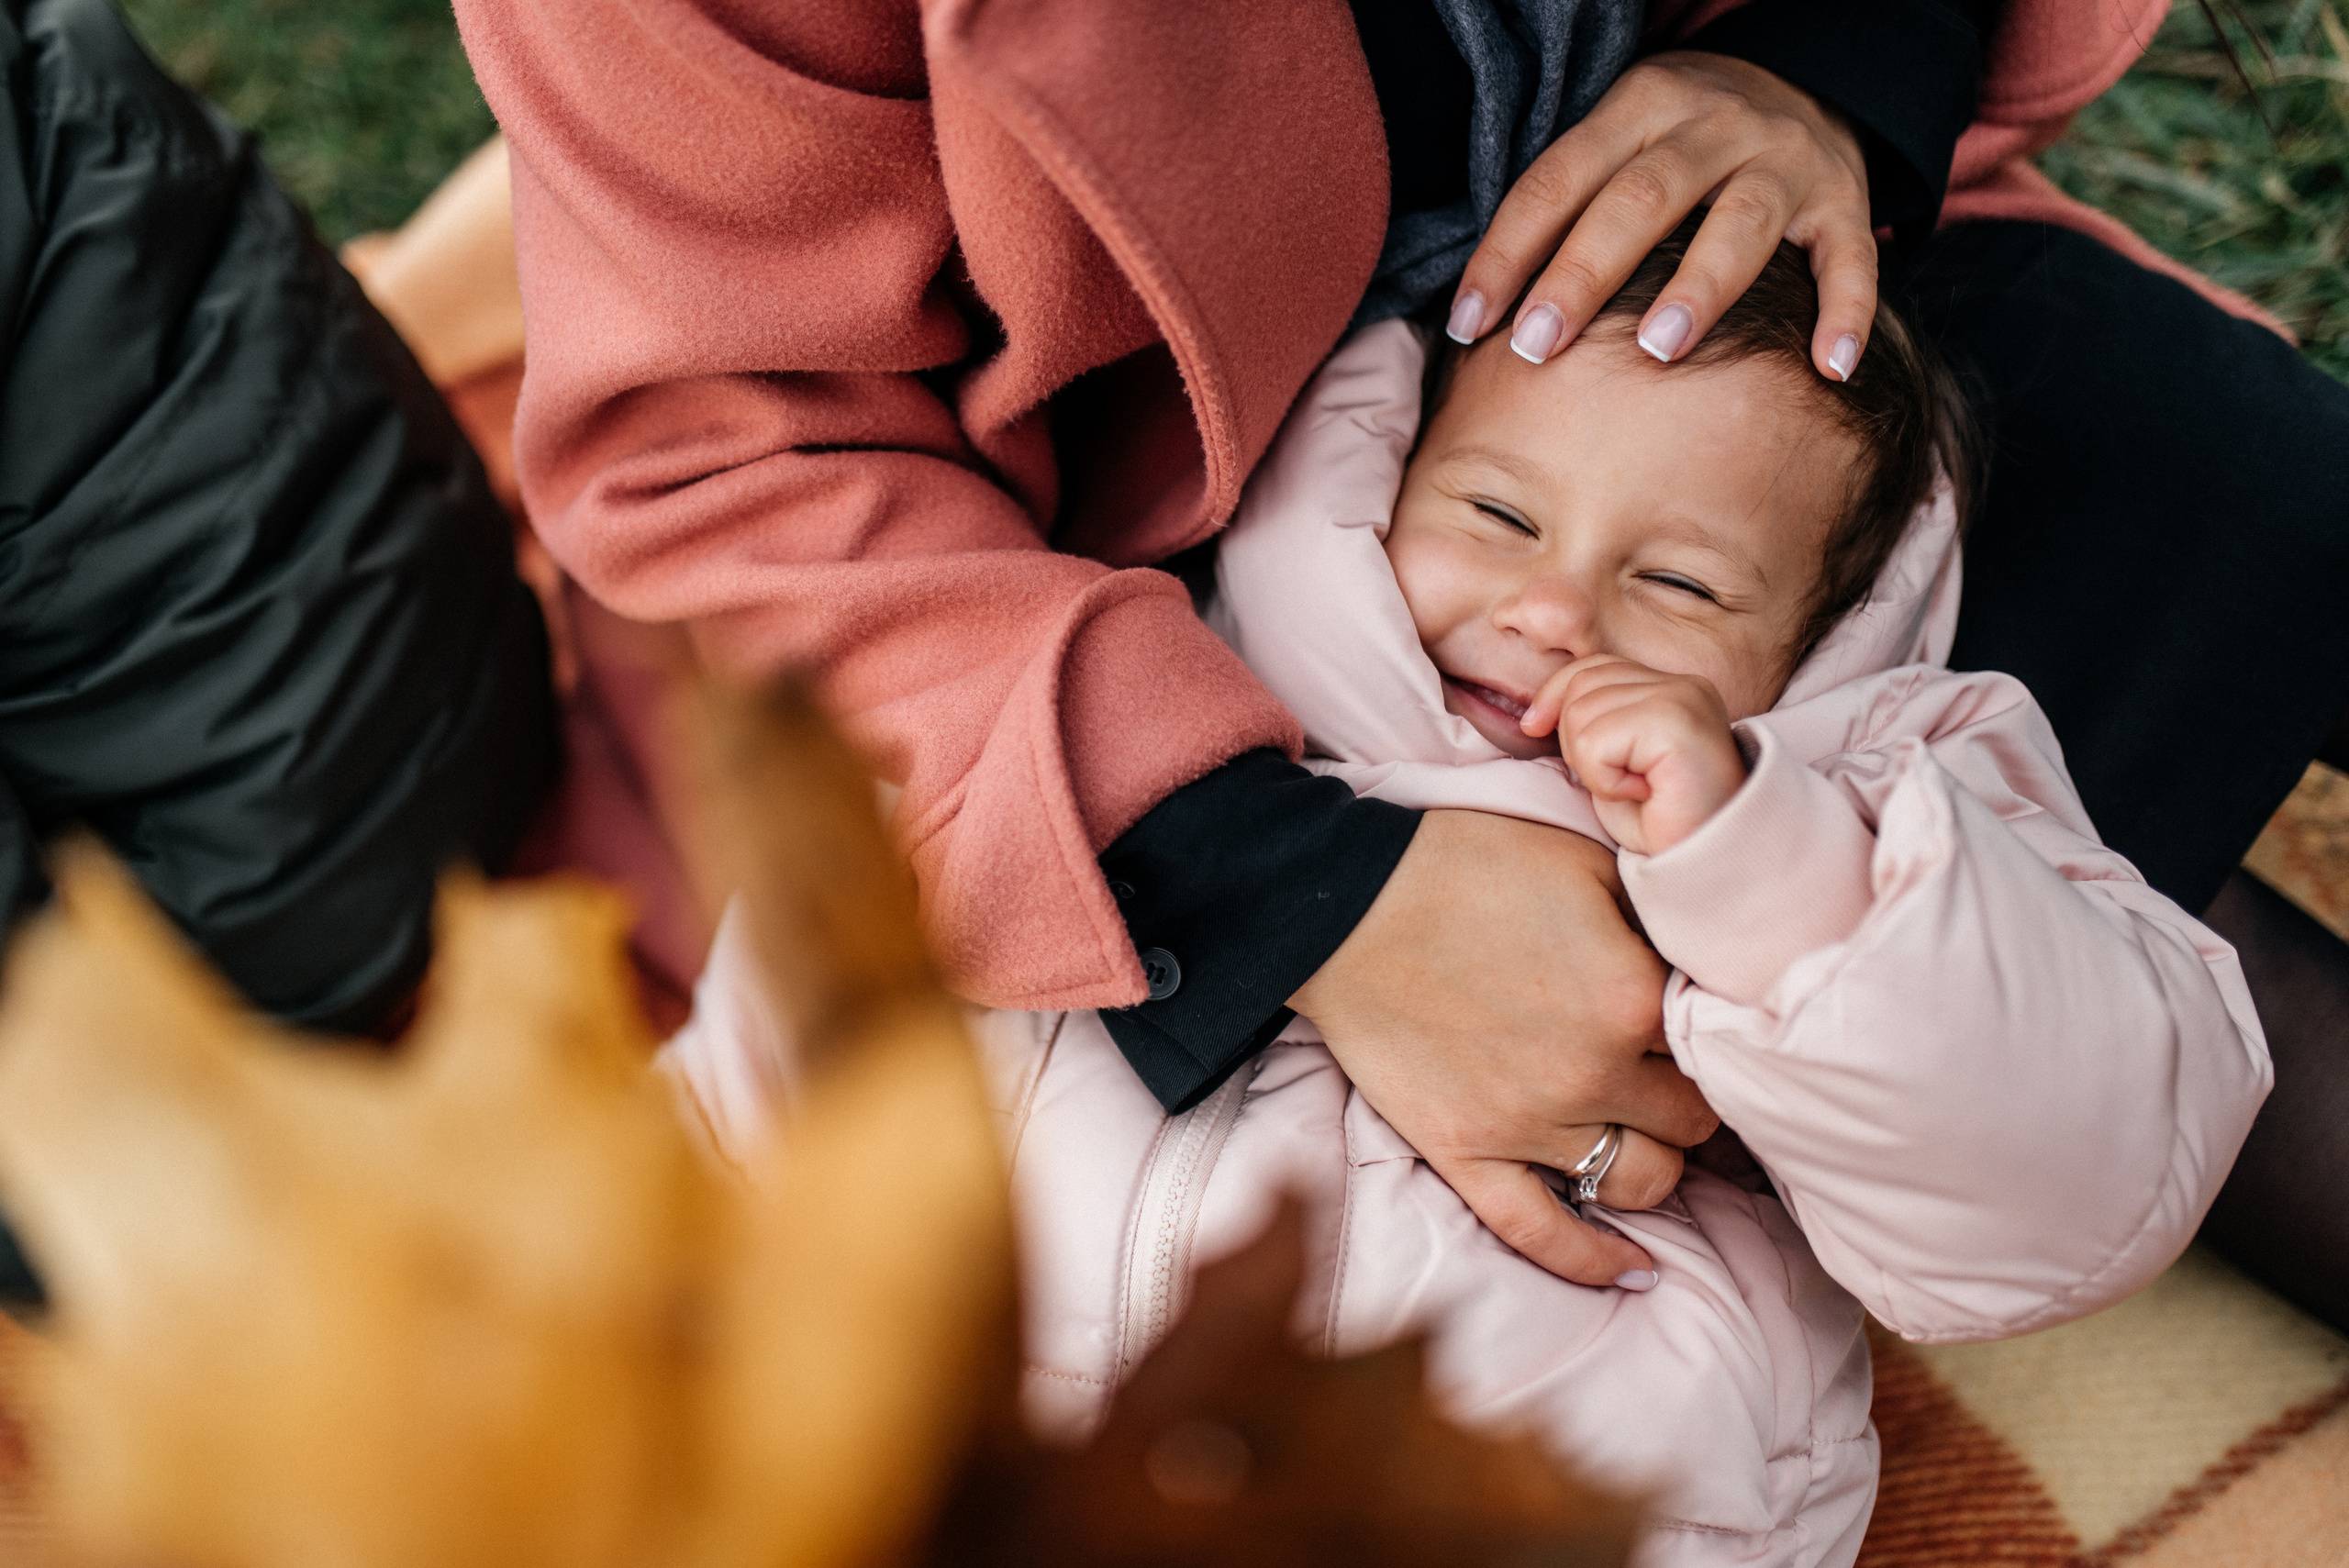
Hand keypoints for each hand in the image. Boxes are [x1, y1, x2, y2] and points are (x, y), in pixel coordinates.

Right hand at [1289, 810, 1718, 1286]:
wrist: (1341, 905)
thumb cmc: (1462, 867)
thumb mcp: (1583, 862)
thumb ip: (1655, 919)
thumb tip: (1703, 962)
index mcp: (1632, 995)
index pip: (1716, 1037)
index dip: (1707, 1025)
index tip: (1690, 1018)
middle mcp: (1594, 1074)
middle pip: (1694, 1119)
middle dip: (1687, 1093)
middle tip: (1664, 1070)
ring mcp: (1531, 1126)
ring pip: (1645, 1182)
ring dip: (1655, 1161)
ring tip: (1640, 1134)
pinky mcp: (1469, 1156)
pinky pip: (1546, 1235)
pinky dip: (1596, 1261)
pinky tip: (1634, 1269)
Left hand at [1446, 52, 1873, 381]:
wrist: (1809, 80)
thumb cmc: (1682, 141)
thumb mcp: (1621, 140)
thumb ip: (1565, 204)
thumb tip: (1477, 312)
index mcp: (1641, 104)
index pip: (1560, 178)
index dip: (1508, 251)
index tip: (1469, 322)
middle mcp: (1716, 124)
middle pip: (1642, 198)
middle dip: (1583, 275)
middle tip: (1537, 344)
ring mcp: (1785, 160)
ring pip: (1741, 222)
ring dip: (1698, 288)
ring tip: (1656, 350)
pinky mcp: (1845, 200)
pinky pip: (1851, 257)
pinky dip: (1844, 311)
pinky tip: (1828, 369)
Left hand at [1522, 655, 1745, 855]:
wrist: (1706, 866)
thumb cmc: (1661, 823)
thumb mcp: (1613, 766)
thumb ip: (1588, 725)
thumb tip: (1535, 714)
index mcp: (1671, 688)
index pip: (1592, 667)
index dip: (1554, 695)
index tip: (1534, 728)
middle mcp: (1683, 684)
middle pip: (1581, 686)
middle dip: (1577, 741)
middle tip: (1620, 780)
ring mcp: (1683, 698)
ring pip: (1581, 713)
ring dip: (1593, 767)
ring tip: (1636, 788)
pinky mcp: (1676, 722)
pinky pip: (1595, 741)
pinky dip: (1604, 779)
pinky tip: (1642, 793)